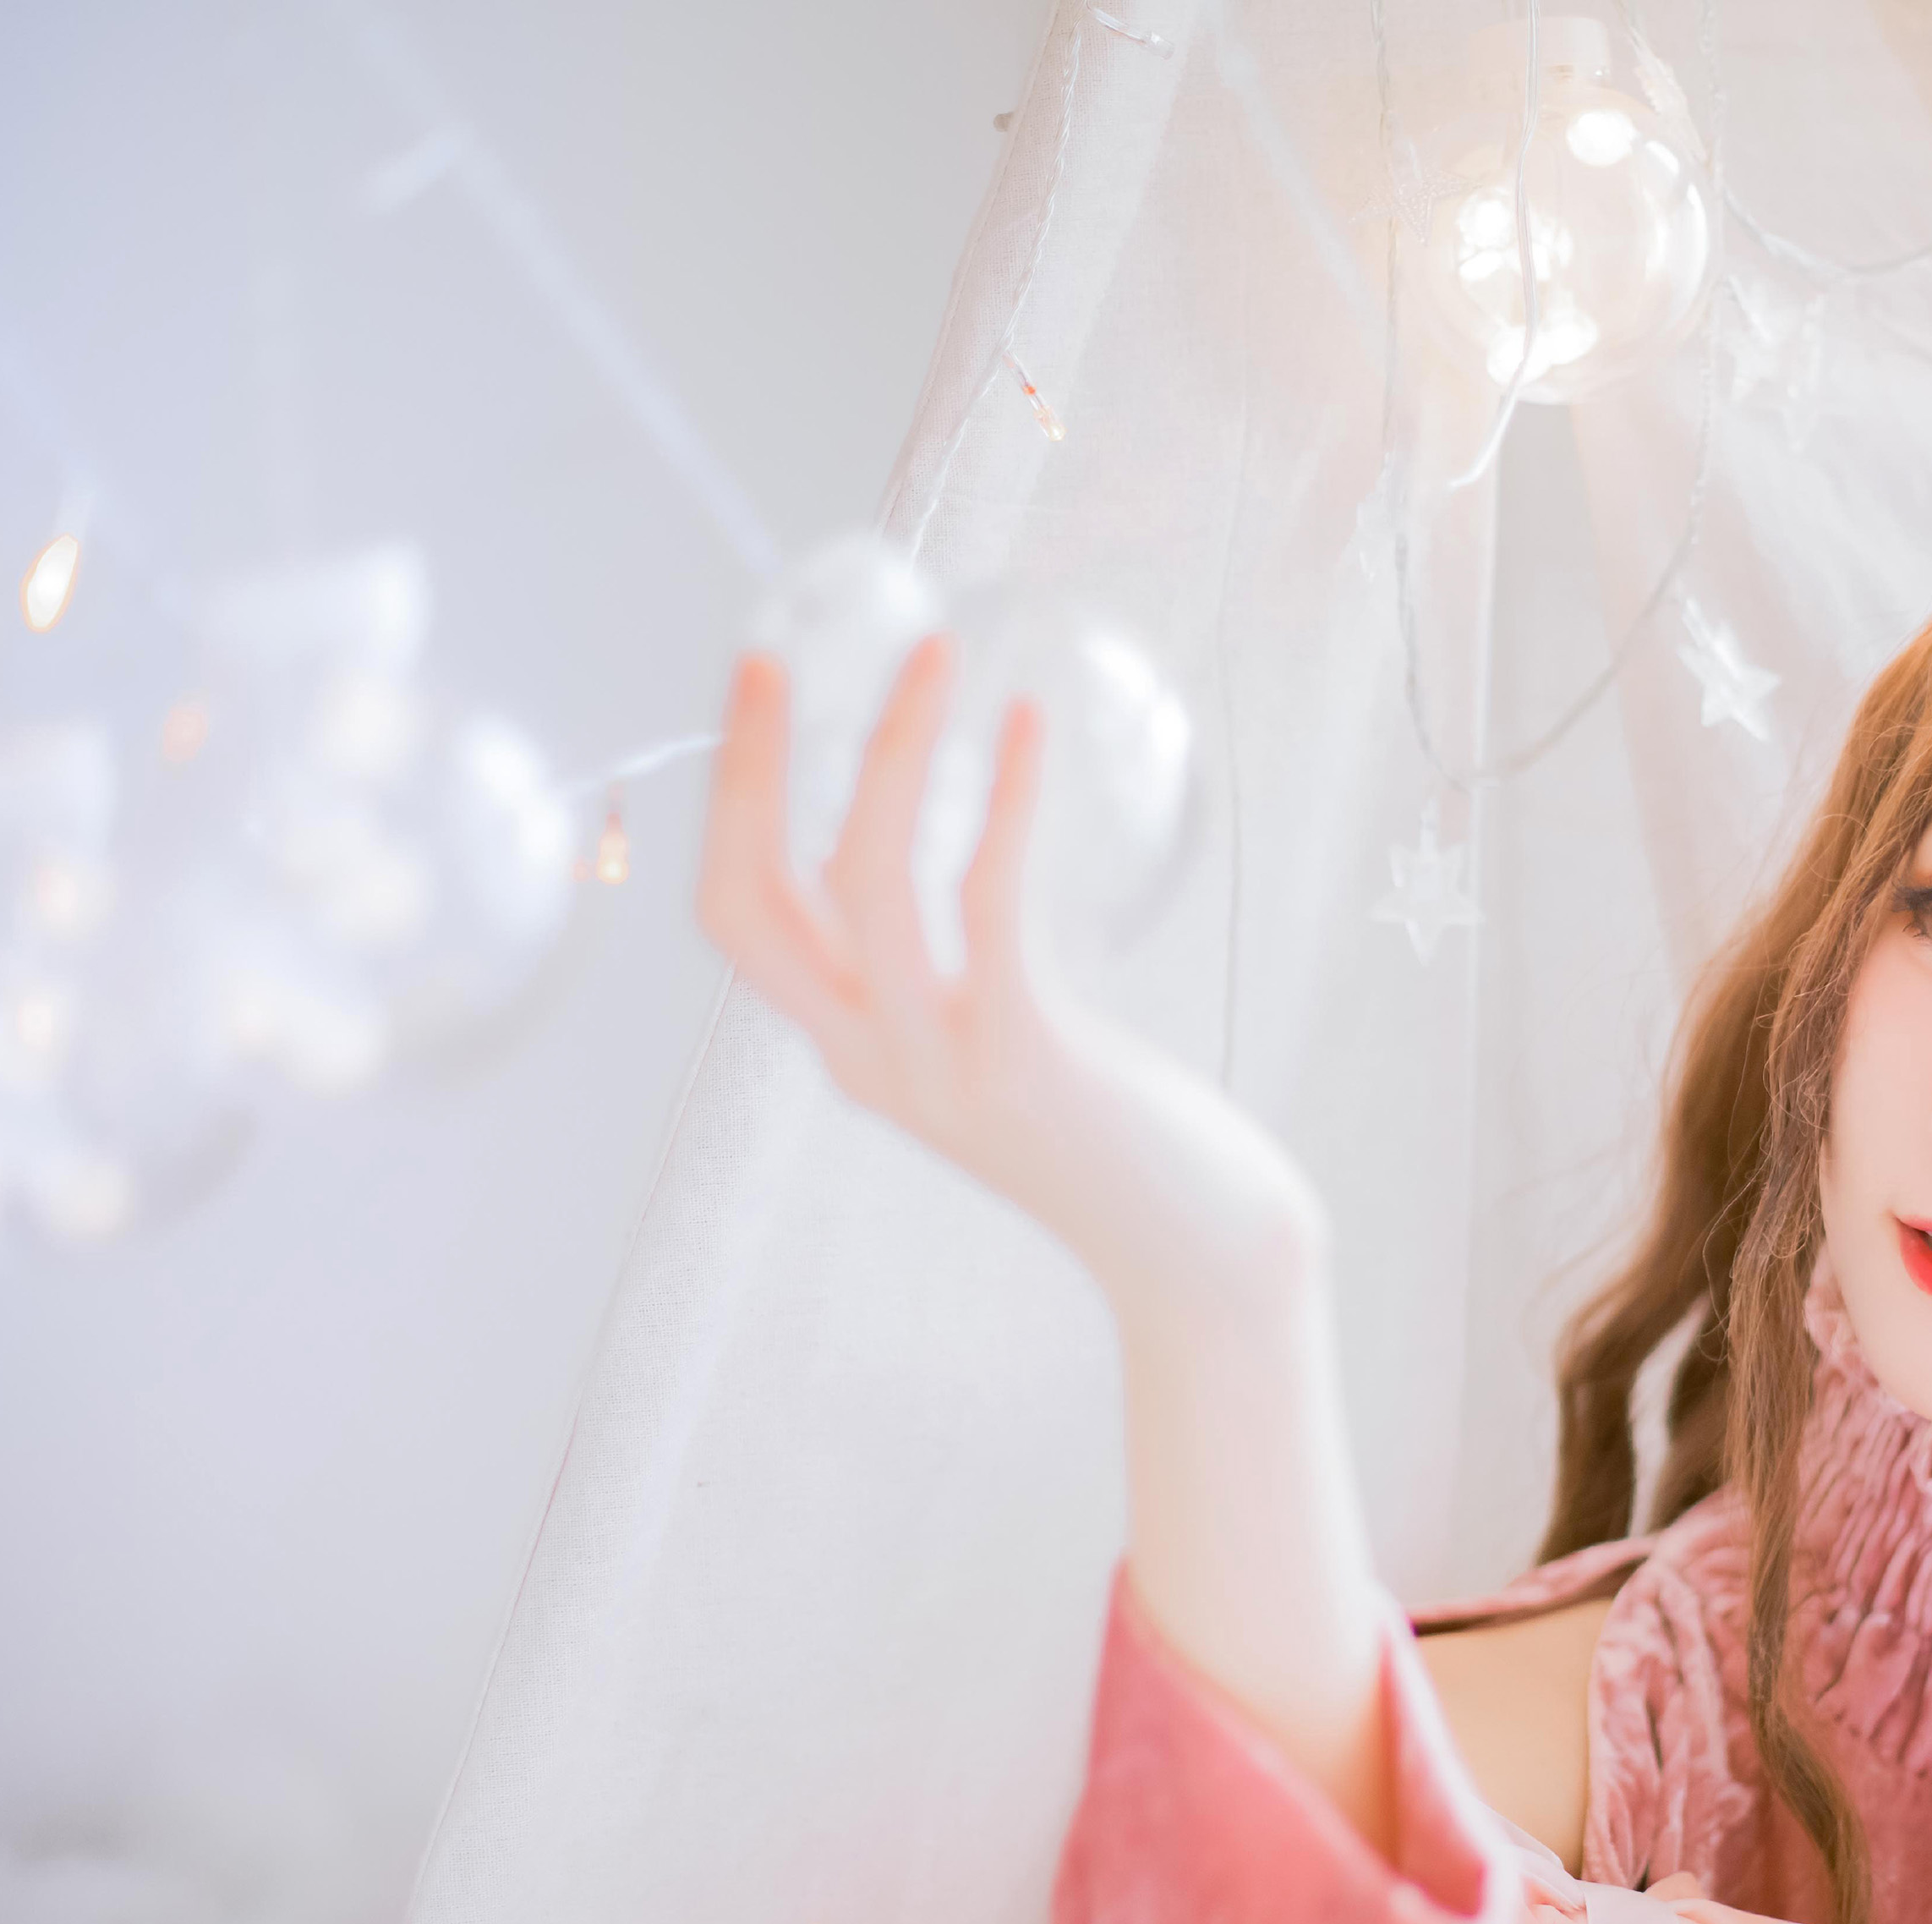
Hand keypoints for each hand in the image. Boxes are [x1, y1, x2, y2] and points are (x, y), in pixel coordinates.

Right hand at [695, 638, 1322, 1313]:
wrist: (1202, 1258)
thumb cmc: (1129, 1140)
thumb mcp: (1011, 1047)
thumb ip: (964, 973)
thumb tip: (956, 841)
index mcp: (855, 1051)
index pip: (737, 922)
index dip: (729, 806)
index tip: (758, 695)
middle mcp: (873, 1061)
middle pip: (751, 900)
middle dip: (747, 771)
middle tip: (770, 658)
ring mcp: (940, 1064)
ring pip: (865, 884)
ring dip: (890, 752)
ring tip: (937, 656)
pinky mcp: (1023, 1057)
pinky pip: (989, 903)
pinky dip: (1003, 802)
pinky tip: (1028, 729)